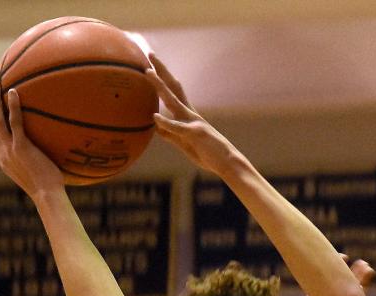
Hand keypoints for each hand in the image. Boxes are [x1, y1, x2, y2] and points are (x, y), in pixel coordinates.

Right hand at [0, 84, 64, 199]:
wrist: (47, 196)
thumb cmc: (45, 189)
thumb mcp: (29, 175)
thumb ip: (25, 163)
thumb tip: (33, 155)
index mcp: (3, 161)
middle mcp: (2, 154)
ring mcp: (10, 150)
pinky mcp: (21, 147)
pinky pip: (15, 122)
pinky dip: (13, 106)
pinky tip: (13, 92)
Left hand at [146, 53, 233, 174]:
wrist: (227, 162)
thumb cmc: (207, 154)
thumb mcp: (184, 144)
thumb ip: (170, 134)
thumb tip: (156, 125)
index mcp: (187, 115)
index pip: (172, 92)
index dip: (161, 79)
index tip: (150, 65)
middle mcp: (189, 113)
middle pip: (173, 87)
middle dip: (161, 71)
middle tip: (150, 53)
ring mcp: (192, 122)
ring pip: (173, 101)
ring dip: (160, 86)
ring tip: (148, 73)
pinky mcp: (194, 134)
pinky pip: (178, 127)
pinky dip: (166, 122)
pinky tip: (155, 116)